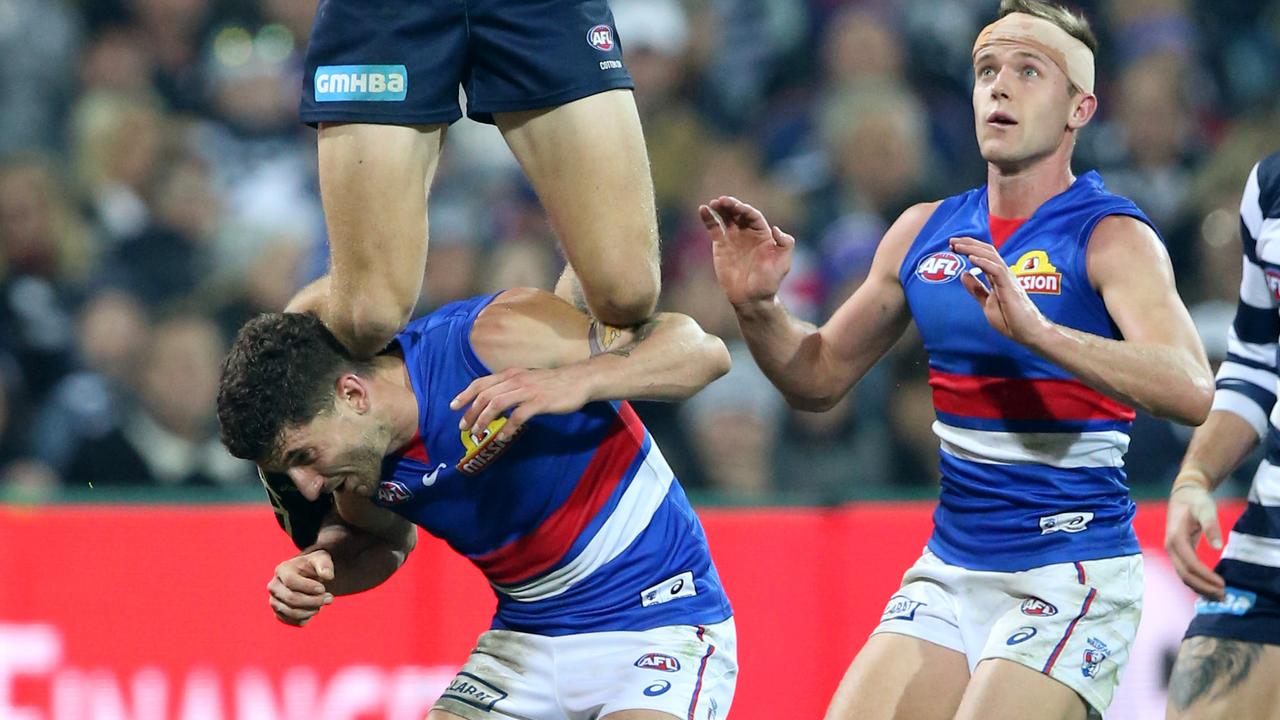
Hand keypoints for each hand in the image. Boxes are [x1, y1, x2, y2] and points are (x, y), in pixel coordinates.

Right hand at [267, 550, 334, 626]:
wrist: (307, 576)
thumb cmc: (313, 566)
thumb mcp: (321, 559)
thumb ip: (325, 565)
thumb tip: (328, 576)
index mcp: (282, 570)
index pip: (290, 581)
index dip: (308, 587)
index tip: (323, 588)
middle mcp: (274, 586)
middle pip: (292, 599)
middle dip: (314, 601)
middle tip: (329, 598)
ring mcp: (275, 601)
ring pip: (293, 613)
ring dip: (313, 610)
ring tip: (324, 602)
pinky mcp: (279, 614)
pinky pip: (294, 622)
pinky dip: (308, 617)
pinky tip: (315, 608)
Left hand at [450, 366, 591, 440]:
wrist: (578, 380)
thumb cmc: (552, 383)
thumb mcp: (527, 379)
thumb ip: (510, 386)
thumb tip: (493, 399)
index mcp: (510, 374)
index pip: (481, 382)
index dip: (465, 394)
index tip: (453, 407)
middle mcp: (515, 379)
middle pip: (485, 395)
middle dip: (471, 412)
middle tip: (464, 427)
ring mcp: (527, 390)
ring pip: (497, 403)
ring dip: (484, 419)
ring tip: (479, 432)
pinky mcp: (540, 402)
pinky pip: (518, 416)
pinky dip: (507, 427)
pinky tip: (503, 436)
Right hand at [700, 196, 793, 306]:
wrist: (751, 298)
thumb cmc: (768, 282)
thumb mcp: (782, 264)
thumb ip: (785, 245)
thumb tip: (776, 229)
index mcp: (763, 234)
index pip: (753, 216)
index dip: (745, 210)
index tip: (738, 208)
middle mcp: (748, 233)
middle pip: (739, 213)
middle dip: (731, 205)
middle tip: (723, 201)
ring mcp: (733, 238)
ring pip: (726, 217)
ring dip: (720, 208)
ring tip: (714, 203)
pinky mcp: (720, 245)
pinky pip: (714, 228)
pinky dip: (708, 218)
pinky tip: (703, 209)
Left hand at [951, 237, 1051, 344]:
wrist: (1028, 333)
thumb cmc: (1011, 320)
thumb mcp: (987, 303)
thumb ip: (976, 289)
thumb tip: (963, 274)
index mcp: (998, 277)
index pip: (984, 256)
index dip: (969, 249)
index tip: (953, 246)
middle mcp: (1004, 274)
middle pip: (987, 252)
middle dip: (969, 244)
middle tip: (951, 241)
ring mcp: (1008, 279)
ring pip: (991, 257)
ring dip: (973, 250)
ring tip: (957, 246)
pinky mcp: (1010, 288)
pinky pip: (997, 270)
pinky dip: (984, 263)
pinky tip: (971, 258)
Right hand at [1164, 476, 1225, 598]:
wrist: (1183, 495)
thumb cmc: (1195, 501)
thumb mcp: (1205, 509)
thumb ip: (1210, 526)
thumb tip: (1217, 546)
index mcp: (1175, 538)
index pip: (1190, 564)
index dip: (1206, 576)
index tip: (1222, 584)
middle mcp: (1171, 548)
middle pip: (1185, 574)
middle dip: (1203, 587)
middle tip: (1223, 596)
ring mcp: (1173, 551)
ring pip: (1184, 576)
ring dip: (1200, 588)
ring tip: (1218, 596)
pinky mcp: (1179, 553)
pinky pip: (1186, 572)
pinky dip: (1197, 582)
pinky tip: (1209, 588)